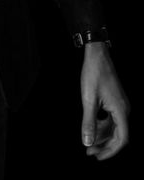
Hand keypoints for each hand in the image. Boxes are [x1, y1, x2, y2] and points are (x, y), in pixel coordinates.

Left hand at [80, 42, 129, 159]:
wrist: (96, 54)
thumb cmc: (93, 74)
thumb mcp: (88, 100)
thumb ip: (89, 123)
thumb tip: (88, 143)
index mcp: (121, 111)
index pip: (122, 139)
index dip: (111, 151)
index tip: (98, 157)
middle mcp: (124, 109)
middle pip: (118, 135)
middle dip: (104, 145)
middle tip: (89, 152)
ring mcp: (120, 104)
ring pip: (114, 127)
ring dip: (102, 135)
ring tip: (88, 142)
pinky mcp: (115, 100)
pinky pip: (111, 118)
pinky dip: (102, 125)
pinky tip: (92, 126)